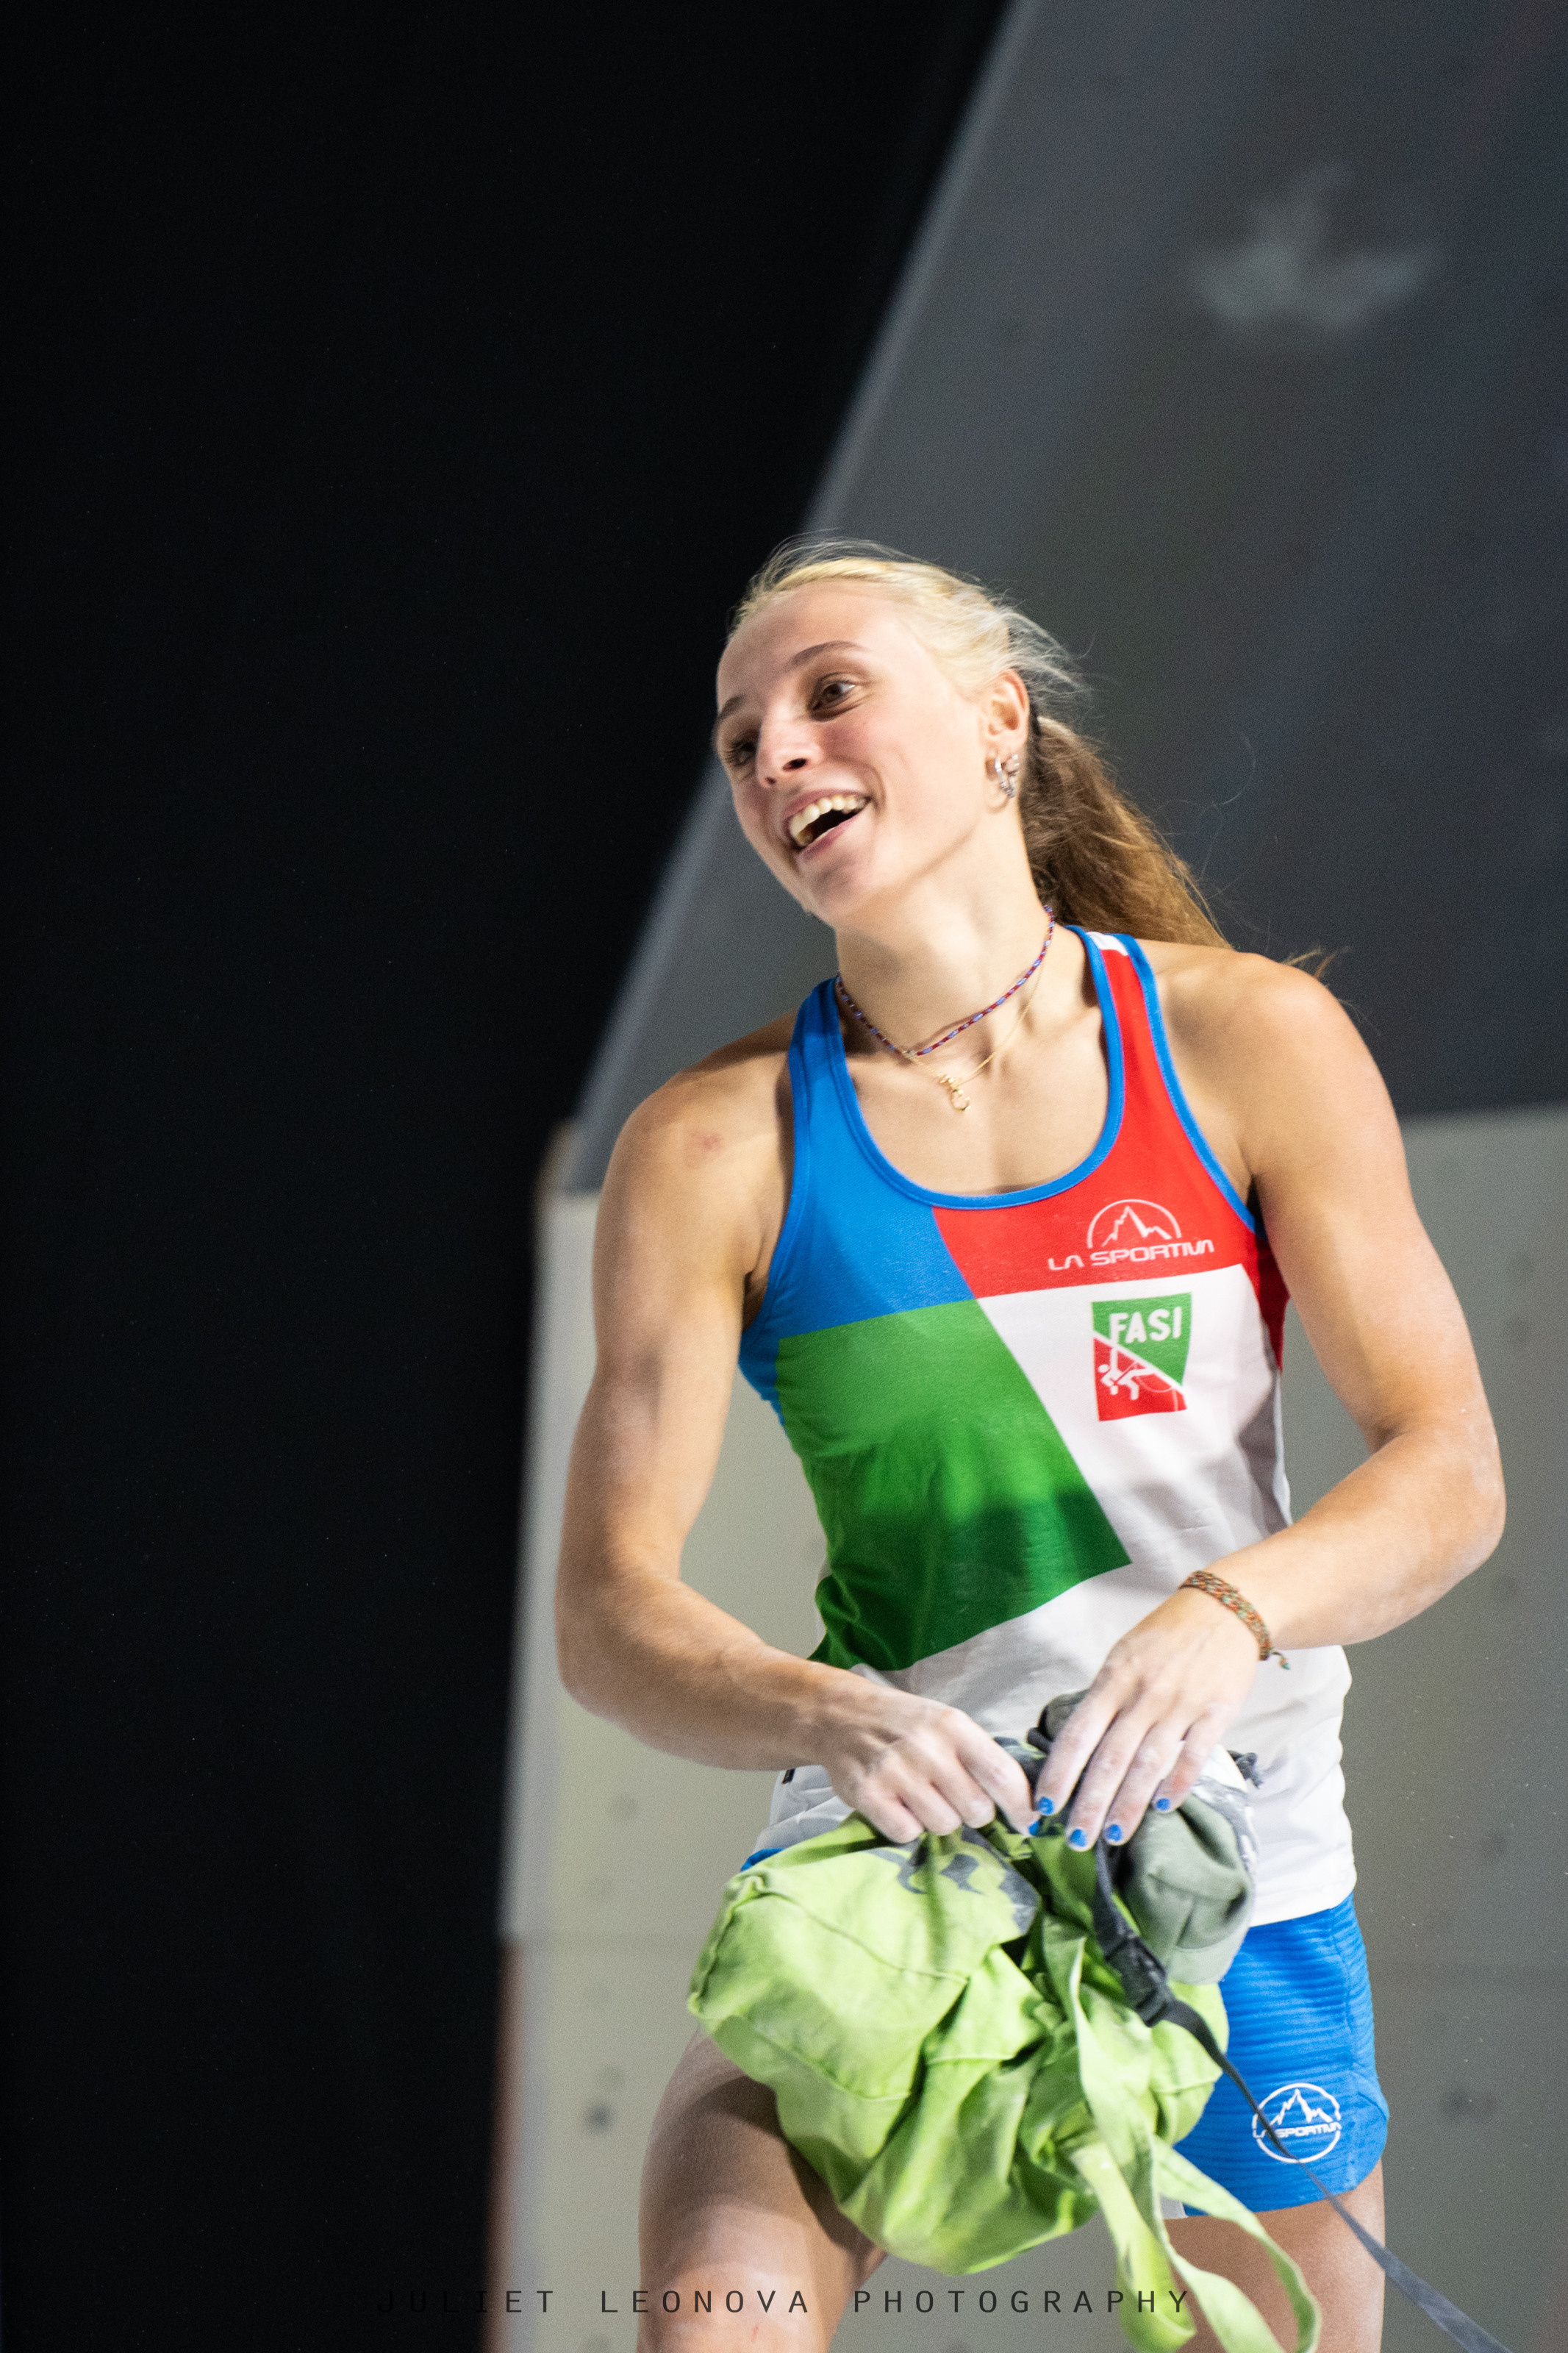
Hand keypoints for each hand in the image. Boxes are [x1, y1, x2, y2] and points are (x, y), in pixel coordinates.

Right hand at [816, 1683, 1035, 1843]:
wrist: (838, 1715)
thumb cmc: (903, 1724)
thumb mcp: (946, 1723)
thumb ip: (979, 1757)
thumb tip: (1024, 1803)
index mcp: (953, 1726)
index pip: (1003, 1774)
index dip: (1021, 1805)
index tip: (1028, 1822)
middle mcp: (927, 1747)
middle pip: (977, 1810)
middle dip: (971, 1812)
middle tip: (952, 1797)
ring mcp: (896, 1772)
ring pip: (943, 1825)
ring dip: (937, 1819)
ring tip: (920, 1795)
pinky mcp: (869, 1795)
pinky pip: (907, 1833)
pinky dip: (906, 1826)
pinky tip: (897, 1803)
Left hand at [1031, 1586, 1260, 1848]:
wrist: (1223, 1610)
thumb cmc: (1166, 1636)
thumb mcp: (1124, 1656)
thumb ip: (1106, 1697)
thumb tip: (1080, 1743)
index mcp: (1114, 1678)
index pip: (1079, 1733)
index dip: (1060, 1772)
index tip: (1045, 1805)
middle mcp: (1143, 1694)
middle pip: (1110, 1758)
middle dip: (1091, 1803)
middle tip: (1078, 1840)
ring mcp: (1180, 1704)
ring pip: (1148, 1763)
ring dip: (1130, 1804)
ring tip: (1115, 1835)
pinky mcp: (1216, 1712)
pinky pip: (1194, 1755)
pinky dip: (1178, 1783)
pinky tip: (1164, 1807)